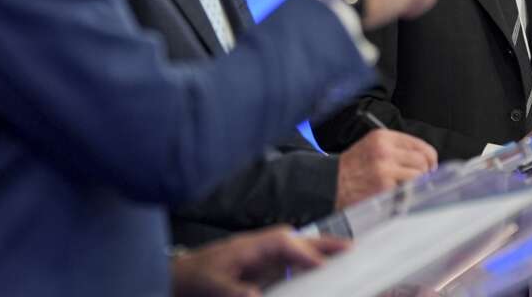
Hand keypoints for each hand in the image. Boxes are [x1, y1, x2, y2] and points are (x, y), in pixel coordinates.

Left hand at [171, 226, 348, 296]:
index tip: (321, 264)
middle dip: (323, 243)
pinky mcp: (263, 268)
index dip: (303, 252)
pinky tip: (322, 272)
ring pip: (297, 249)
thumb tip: (255, 296)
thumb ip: (233, 291)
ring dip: (320, 251)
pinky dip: (308, 263)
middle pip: (296, 240)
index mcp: (248, 246)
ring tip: (347, 256)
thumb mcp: (210, 285)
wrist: (180, 276)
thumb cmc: (194, 277)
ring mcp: (262, 256)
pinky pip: (291, 262)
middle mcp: (259, 247)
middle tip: (351, 248)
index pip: (282, 243)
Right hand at [334, 129, 437, 208]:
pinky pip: (408, 190)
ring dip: (416, 184)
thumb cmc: (352, 169)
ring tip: (405, 188)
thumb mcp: (371, 147)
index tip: (429, 167)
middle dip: (424, 173)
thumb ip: (396, 149)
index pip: (421, 145)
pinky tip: (396, 195)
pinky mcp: (384, 186)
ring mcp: (385, 168)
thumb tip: (425, 161)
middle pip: (423, 160)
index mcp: (383, 137)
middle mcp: (385, 150)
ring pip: (419, 175)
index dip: (429, 159)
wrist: (330, 183)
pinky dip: (406, 194)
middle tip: (418, 181)